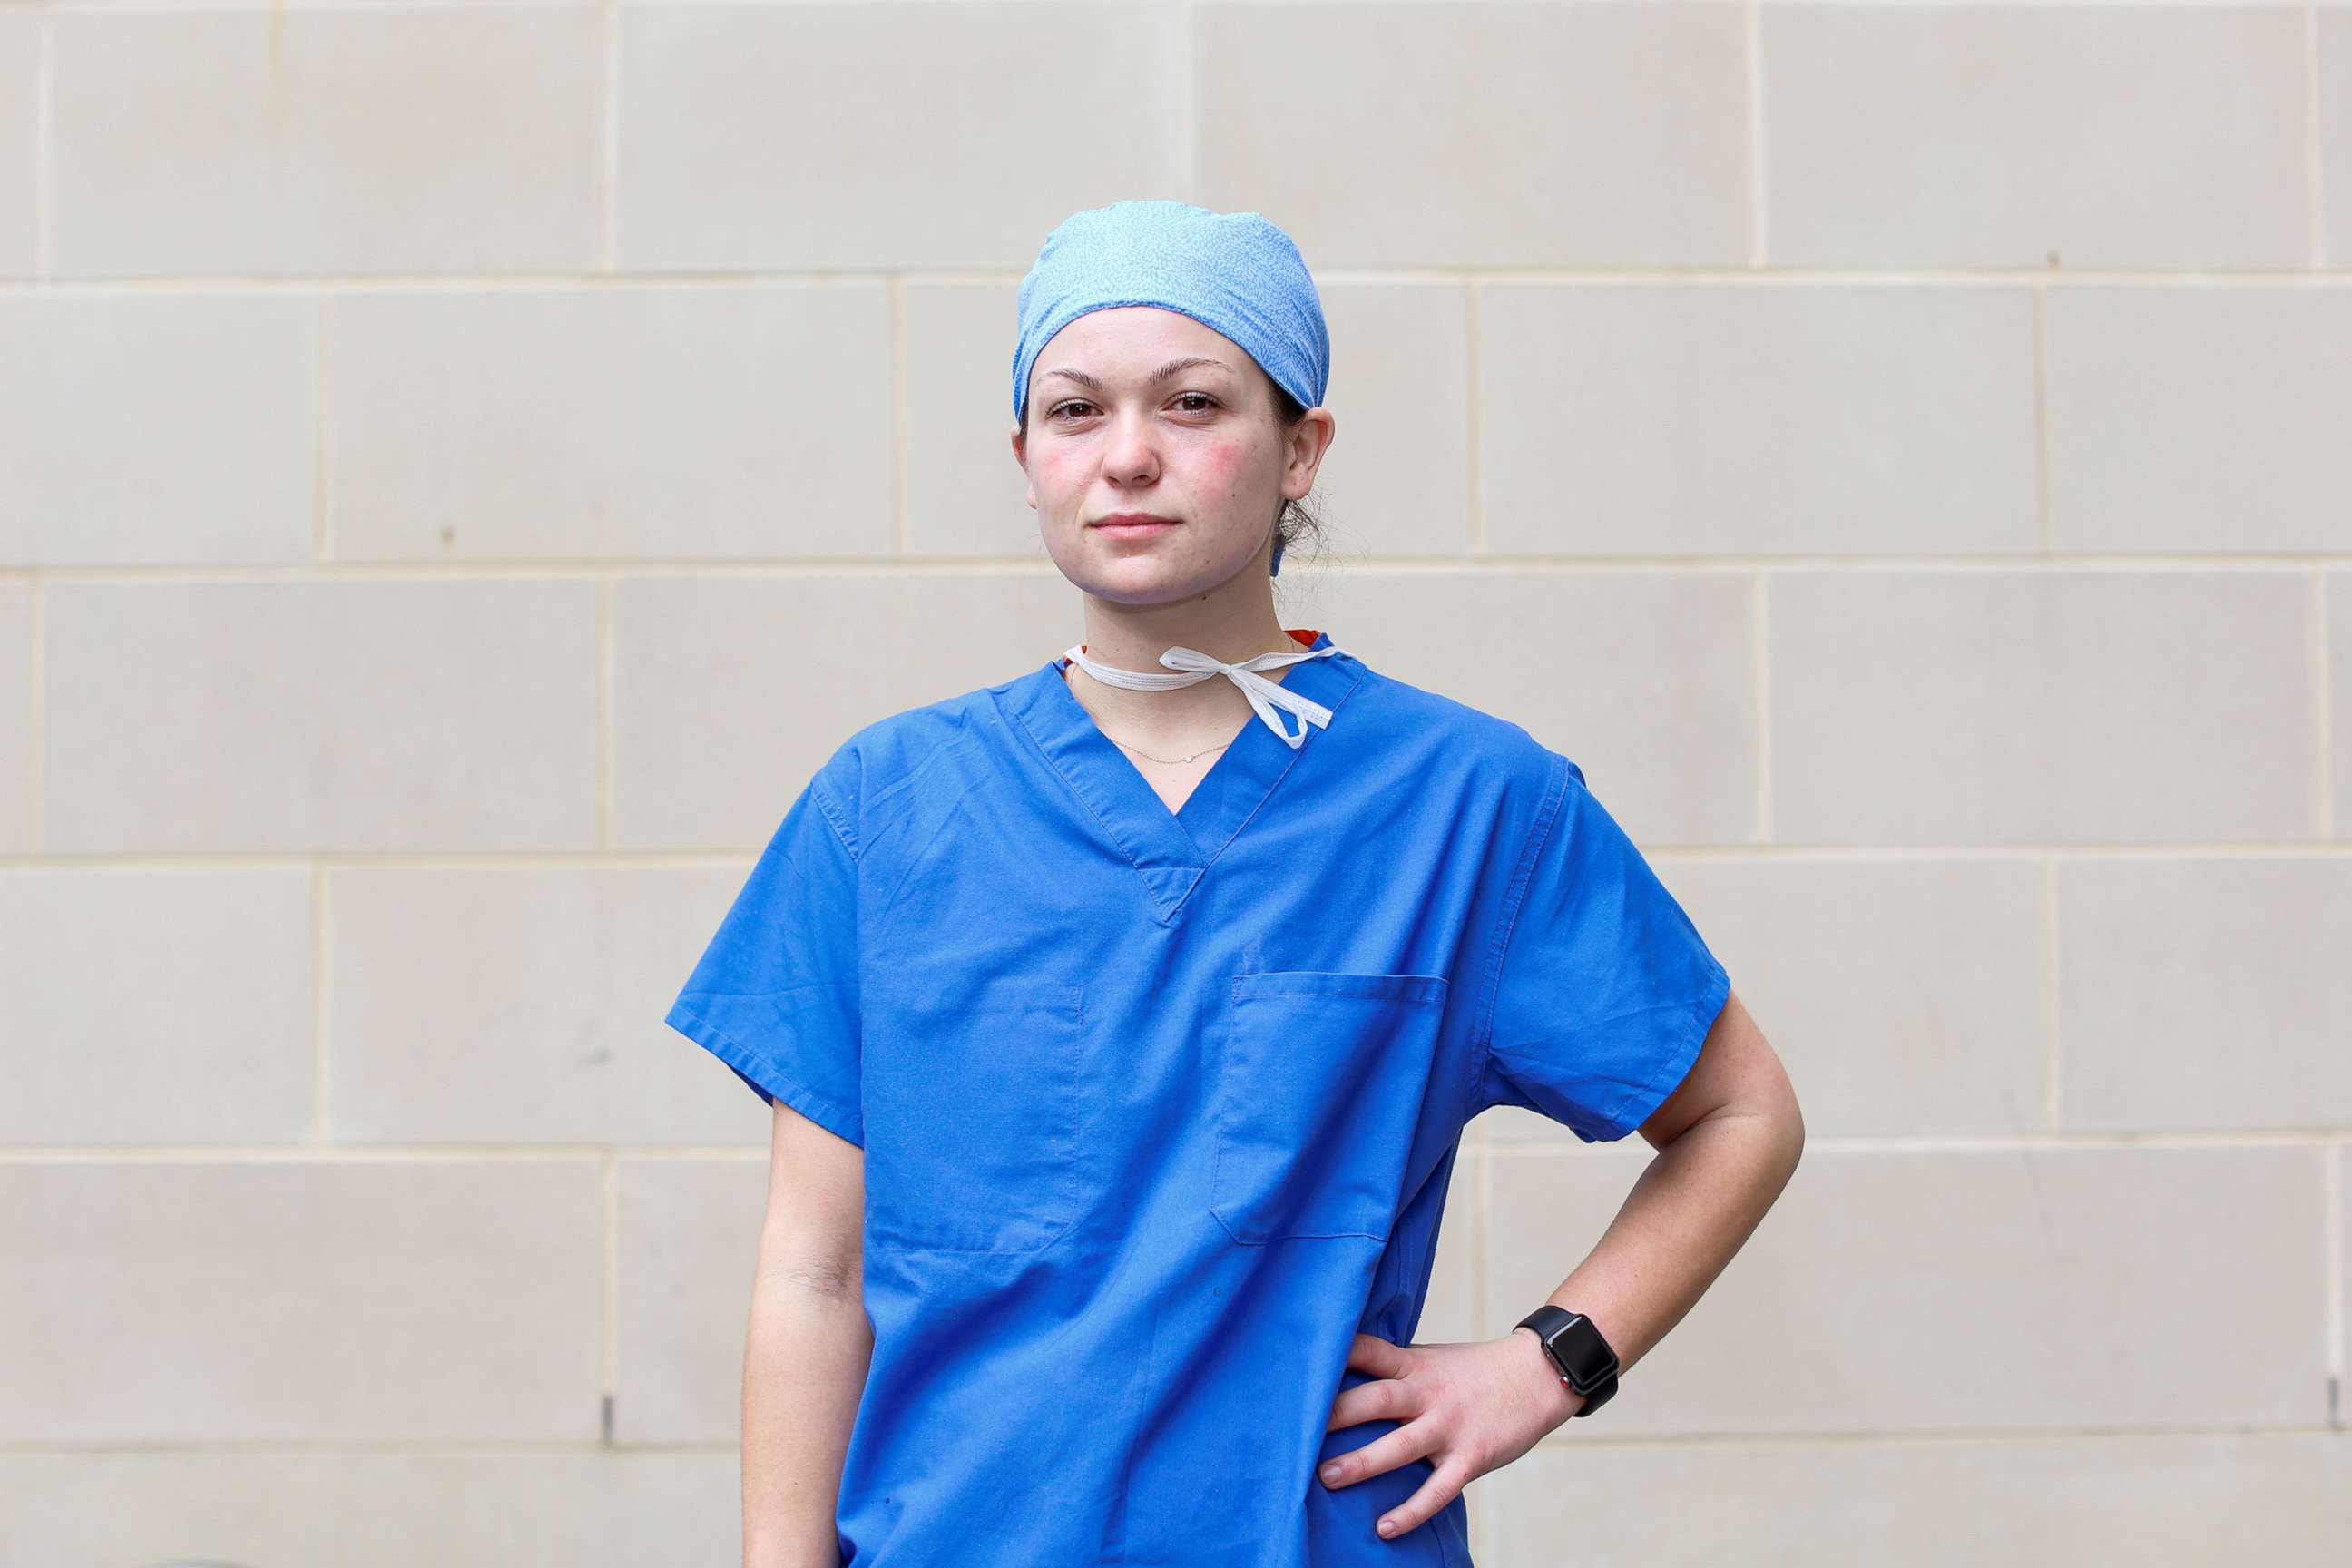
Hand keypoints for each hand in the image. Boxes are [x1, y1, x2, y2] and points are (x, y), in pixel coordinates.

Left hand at [1319, 1329, 1582, 1540]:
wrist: (1538, 1375)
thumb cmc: (1476, 1370)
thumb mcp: (1433, 1358)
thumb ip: (1395, 1370)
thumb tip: (1345, 1377)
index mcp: (1414, 1363)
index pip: (1368, 1351)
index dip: (1335, 1355)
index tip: (1298, 1363)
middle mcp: (1427, 1392)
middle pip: (1375, 1399)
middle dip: (1336, 1416)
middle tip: (1296, 1431)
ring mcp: (1449, 1425)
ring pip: (1399, 1447)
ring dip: (1361, 1463)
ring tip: (1326, 1478)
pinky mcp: (1470, 1456)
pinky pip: (1436, 1489)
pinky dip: (1411, 1511)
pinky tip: (1384, 1527)